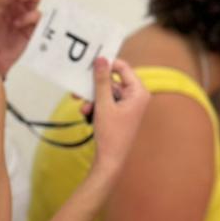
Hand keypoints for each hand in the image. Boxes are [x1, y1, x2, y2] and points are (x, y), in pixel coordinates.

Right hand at [84, 58, 149, 188]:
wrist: (110, 160)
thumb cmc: (111, 135)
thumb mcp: (103, 104)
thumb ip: (102, 81)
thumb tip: (101, 60)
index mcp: (139, 92)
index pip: (123, 68)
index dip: (107, 65)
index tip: (90, 66)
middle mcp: (136, 97)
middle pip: (113, 81)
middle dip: (95, 86)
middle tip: (80, 87)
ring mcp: (129, 106)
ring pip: (107, 92)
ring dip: (93, 98)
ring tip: (83, 108)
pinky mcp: (121, 113)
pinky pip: (107, 102)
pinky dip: (96, 106)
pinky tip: (87, 114)